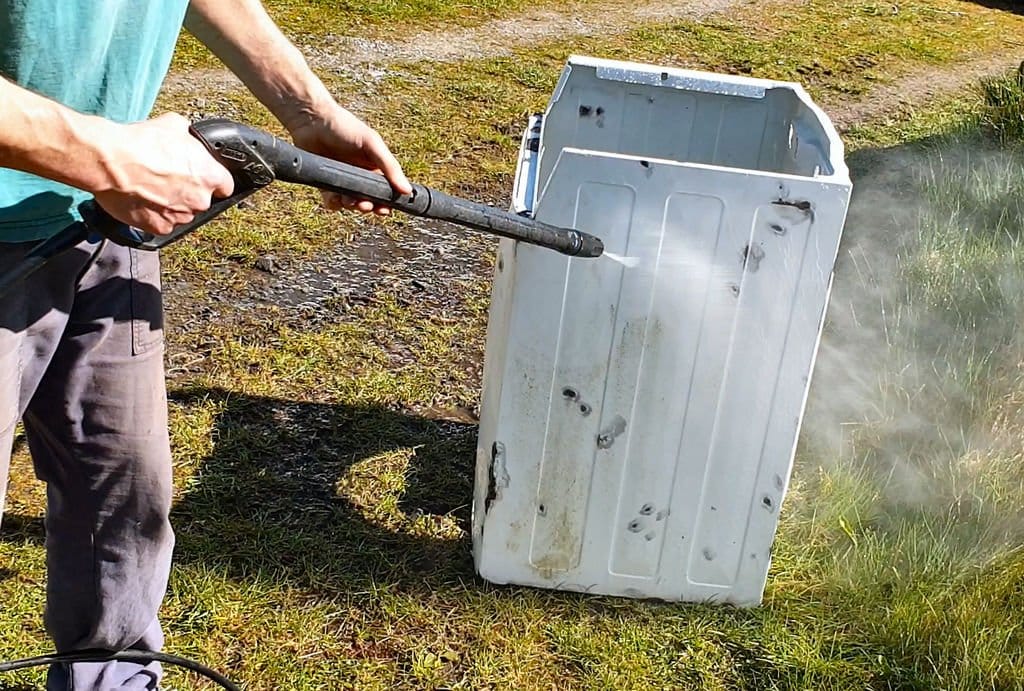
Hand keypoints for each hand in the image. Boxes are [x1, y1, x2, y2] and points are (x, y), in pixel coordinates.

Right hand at [92, 113, 234, 234]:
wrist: (110, 162)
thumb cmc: (140, 143)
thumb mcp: (174, 125)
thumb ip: (189, 136)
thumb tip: (188, 136)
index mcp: (210, 175)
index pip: (225, 185)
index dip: (213, 180)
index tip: (202, 177)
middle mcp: (200, 200)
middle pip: (202, 199)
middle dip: (189, 191)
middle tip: (168, 177)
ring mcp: (181, 216)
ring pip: (183, 212)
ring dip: (172, 203)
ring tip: (151, 187)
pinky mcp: (161, 227)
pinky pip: (163, 222)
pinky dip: (155, 214)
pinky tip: (143, 198)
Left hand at [285, 105, 411, 214]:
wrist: (312, 120)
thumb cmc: (345, 127)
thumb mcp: (372, 144)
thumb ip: (390, 166)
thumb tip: (407, 190)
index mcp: (375, 168)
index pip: (385, 191)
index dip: (386, 203)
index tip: (384, 210)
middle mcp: (360, 176)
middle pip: (369, 201)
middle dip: (368, 206)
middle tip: (365, 204)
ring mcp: (342, 182)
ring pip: (351, 204)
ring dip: (351, 206)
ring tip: (349, 200)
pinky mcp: (325, 185)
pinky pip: (332, 202)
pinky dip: (334, 203)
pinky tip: (334, 197)